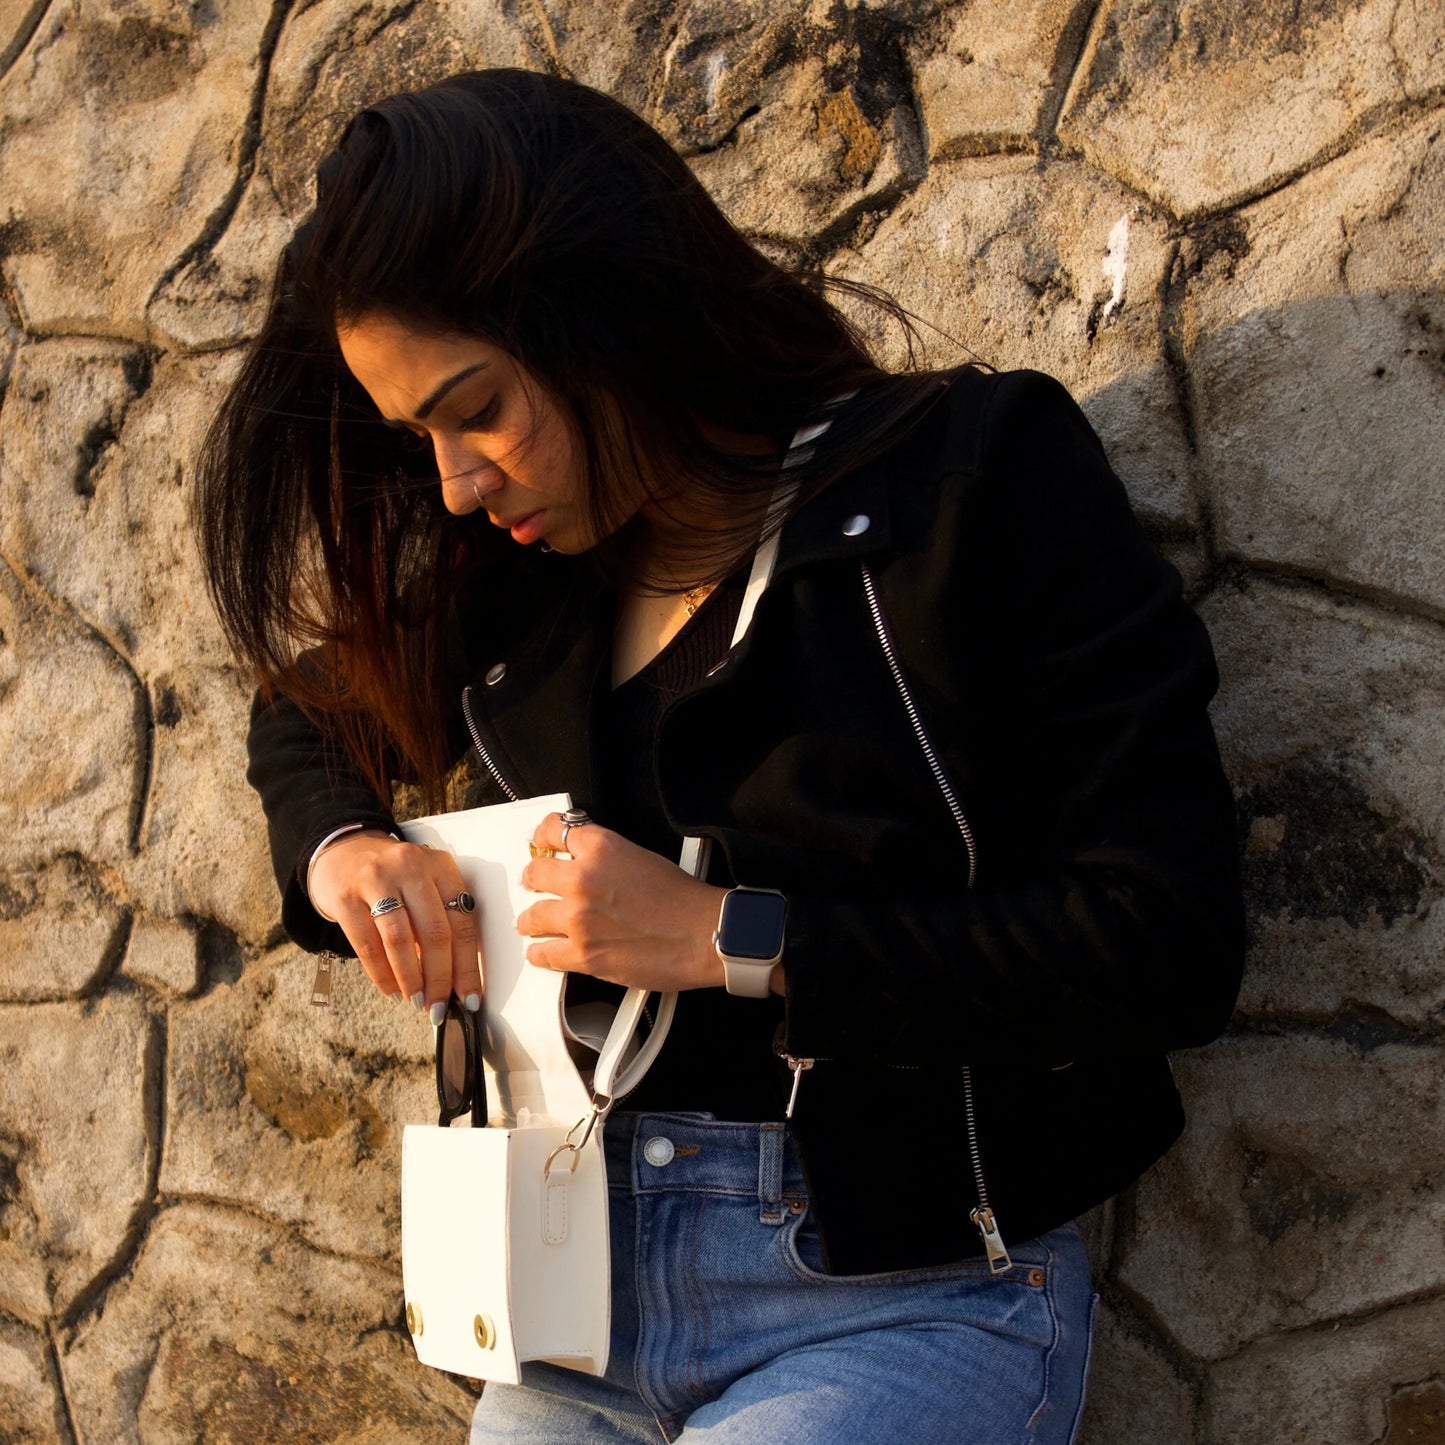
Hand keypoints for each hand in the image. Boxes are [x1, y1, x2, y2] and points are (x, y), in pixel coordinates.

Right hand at [308, 830, 483, 1017]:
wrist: (342, 851)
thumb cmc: (393, 878)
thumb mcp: (424, 885)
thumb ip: (441, 920)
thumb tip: (456, 979)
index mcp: (441, 866)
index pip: (462, 923)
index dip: (468, 966)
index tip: (470, 998)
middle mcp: (411, 867)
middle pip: (434, 932)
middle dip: (439, 978)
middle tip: (439, 1007)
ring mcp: (376, 879)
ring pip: (400, 940)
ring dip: (411, 979)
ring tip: (415, 1001)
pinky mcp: (346, 896)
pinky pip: (367, 945)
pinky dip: (381, 974)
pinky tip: (391, 989)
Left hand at [517, 814, 727, 991]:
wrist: (703, 934)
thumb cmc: (683, 899)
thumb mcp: (641, 856)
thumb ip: (606, 856)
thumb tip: (584, 860)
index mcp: (601, 848)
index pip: (553, 831)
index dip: (542, 838)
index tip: (540, 844)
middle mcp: (583, 879)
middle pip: (534, 874)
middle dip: (534, 881)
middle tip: (535, 886)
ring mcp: (578, 919)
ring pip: (531, 917)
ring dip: (533, 920)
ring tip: (536, 924)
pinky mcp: (581, 954)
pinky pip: (542, 954)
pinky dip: (541, 953)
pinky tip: (545, 951)